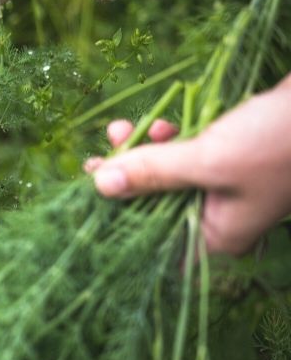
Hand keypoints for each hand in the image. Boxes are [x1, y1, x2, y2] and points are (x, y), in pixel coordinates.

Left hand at [85, 76, 290, 254]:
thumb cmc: (275, 140)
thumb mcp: (207, 159)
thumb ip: (153, 173)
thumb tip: (100, 185)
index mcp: (216, 234)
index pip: (154, 236)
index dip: (119, 216)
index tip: (87, 194)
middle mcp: (218, 216)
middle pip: (155, 201)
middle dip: (127, 175)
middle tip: (97, 156)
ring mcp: (225, 186)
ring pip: (168, 173)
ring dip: (143, 151)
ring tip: (123, 130)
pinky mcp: (230, 157)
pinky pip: (186, 154)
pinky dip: (170, 139)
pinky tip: (162, 123)